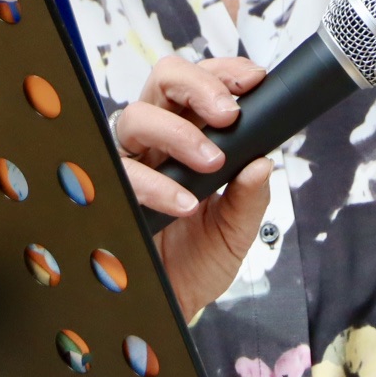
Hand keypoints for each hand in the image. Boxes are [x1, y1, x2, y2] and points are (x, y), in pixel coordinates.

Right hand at [116, 55, 271, 319]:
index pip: (202, 83)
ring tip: (211, 164)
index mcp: (193, 135)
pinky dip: (157, 185)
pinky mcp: (112, 191)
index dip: (225, 72)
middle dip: (198, 85)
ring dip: (178, 133)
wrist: (173, 304)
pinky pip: (124, 172)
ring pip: (137, 116)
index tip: (253, 81)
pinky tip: (185, 204)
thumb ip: (251, 198)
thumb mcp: (238, 230)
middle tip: (228, 114)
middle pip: (163, 80)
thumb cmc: (200, 259)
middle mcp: (159, 140)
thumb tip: (264, 162)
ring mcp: (132, 162)